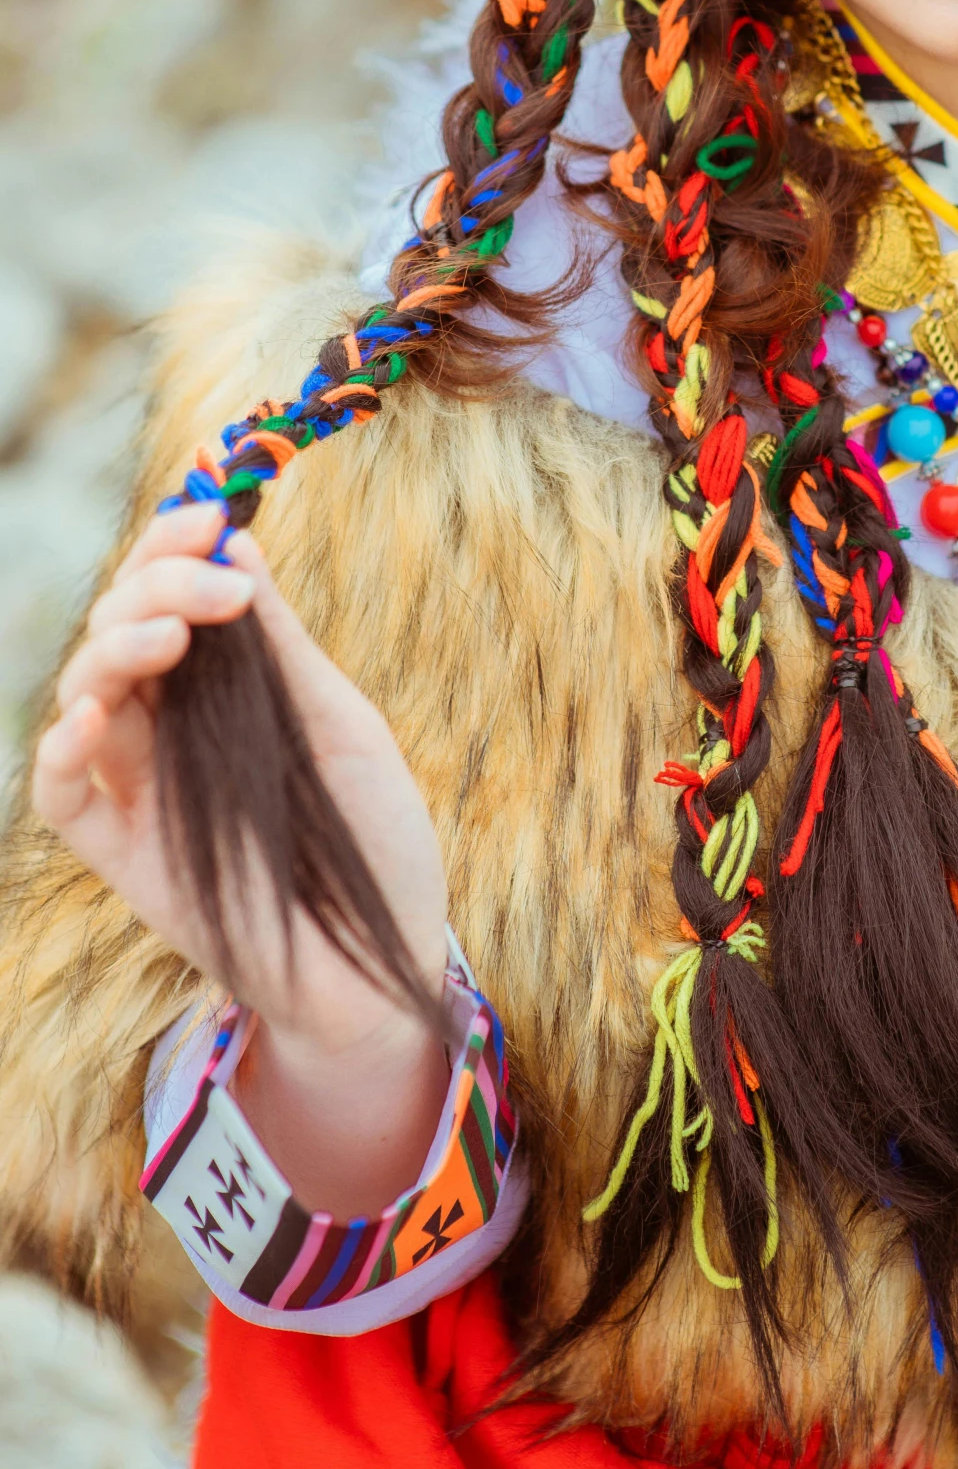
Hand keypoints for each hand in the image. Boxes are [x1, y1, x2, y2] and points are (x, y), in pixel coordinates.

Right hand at [34, 502, 453, 1212]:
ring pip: (85, 690)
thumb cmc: (375, 841)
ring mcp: (143, 785)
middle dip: (158, 582)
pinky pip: (60, 794)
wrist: (386, 962)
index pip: (175, 592)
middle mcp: (175, 725)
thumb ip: (280, 646)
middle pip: (123, 625)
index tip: (210, 506)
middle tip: (222, 582)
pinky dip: (61, 747)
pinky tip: (95, 716)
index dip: (177, 542)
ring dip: (118, 645)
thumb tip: (237, 540)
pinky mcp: (122, 852)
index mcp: (228, 684)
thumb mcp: (340, 723)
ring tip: (175, 636)